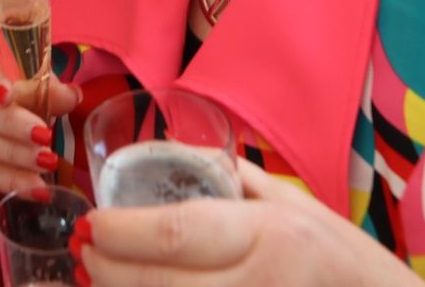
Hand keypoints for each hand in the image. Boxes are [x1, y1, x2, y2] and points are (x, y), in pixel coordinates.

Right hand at [0, 35, 81, 194]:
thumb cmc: (12, 77)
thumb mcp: (30, 72)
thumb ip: (47, 84)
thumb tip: (71, 97)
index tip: (9, 95)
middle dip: (9, 125)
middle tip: (45, 137)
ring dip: (11, 156)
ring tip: (45, 163)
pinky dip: (6, 180)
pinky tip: (33, 187)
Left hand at [79, 159, 422, 284]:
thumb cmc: (342, 256)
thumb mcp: (293, 205)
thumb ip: (233, 181)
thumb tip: (168, 151)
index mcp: (269, 233)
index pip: (177, 233)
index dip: (122, 234)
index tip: (90, 224)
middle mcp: (261, 282)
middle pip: (162, 283)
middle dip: (109, 270)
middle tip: (82, 254)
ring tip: (97, 279)